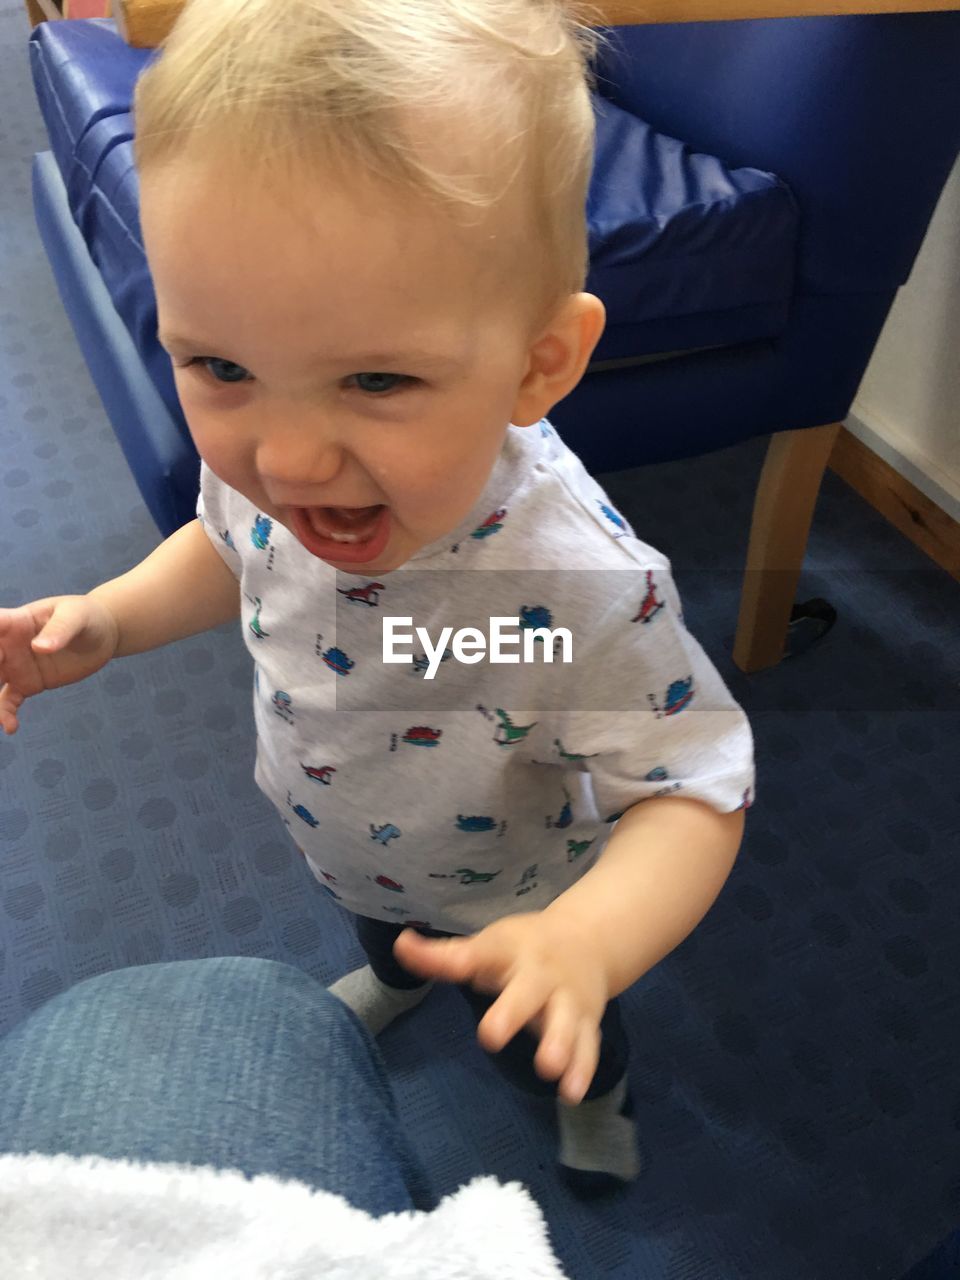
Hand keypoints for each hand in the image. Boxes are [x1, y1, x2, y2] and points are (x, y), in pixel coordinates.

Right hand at [0, 596, 119, 733]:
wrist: (101, 635)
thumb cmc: (85, 616)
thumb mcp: (76, 616)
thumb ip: (59, 629)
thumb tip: (40, 648)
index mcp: (15, 622)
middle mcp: (8, 645)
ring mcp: (15, 666)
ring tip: (0, 718)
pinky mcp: (27, 684)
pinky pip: (8, 701)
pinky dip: (5, 714)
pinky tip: (11, 727)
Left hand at [394, 913, 609, 1104]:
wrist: (589, 940)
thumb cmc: (524, 947)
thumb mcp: (487, 945)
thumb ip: (445, 957)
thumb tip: (400, 946)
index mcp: (509, 951)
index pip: (478, 954)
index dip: (454, 959)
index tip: (424, 959)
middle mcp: (540, 974)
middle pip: (526, 993)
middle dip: (511, 1014)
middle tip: (491, 1037)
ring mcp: (567, 999)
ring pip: (564, 1022)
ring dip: (558, 1045)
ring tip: (548, 1068)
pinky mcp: (587, 1022)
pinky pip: (588, 1047)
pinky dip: (582, 1069)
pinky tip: (571, 1093)